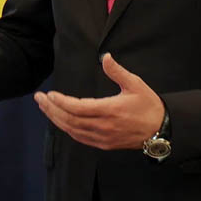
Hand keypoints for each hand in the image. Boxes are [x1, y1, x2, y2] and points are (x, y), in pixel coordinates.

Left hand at [34, 53, 163, 149]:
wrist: (161, 130)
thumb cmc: (148, 105)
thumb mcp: (135, 84)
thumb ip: (117, 71)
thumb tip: (105, 56)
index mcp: (109, 110)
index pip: (77, 108)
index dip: (61, 102)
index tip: (49, 94)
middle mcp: (103, 126)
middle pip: (69, 120)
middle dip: (51, 109)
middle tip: (39, 99)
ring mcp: (102, 138)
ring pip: (72, 130)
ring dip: (56, 119)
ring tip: (44, 107)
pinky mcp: (103, 145)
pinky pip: (80, 138)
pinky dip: (67, 129)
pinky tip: (60, 120)